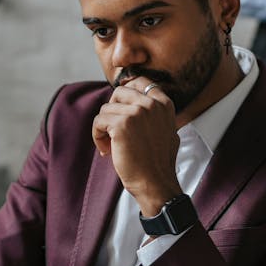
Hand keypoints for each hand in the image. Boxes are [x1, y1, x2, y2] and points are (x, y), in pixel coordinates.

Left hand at [92, 77, 180, 215]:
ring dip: (104, 128)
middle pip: (119, 93)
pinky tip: (106, 150)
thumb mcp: (167, 131)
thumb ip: (155, 114)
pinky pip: (98, 121)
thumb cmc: (158, 162)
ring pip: (106, 109)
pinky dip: (97, 135)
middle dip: (112, 111)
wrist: (155, 183)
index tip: (120, 110)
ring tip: (111, 145)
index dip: (125, 94)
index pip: (140, 82)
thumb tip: (139, 101)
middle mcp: (151, 104)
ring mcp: (136, 113)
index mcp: (163, 104)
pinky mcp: (121, 124)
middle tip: (113, 131)